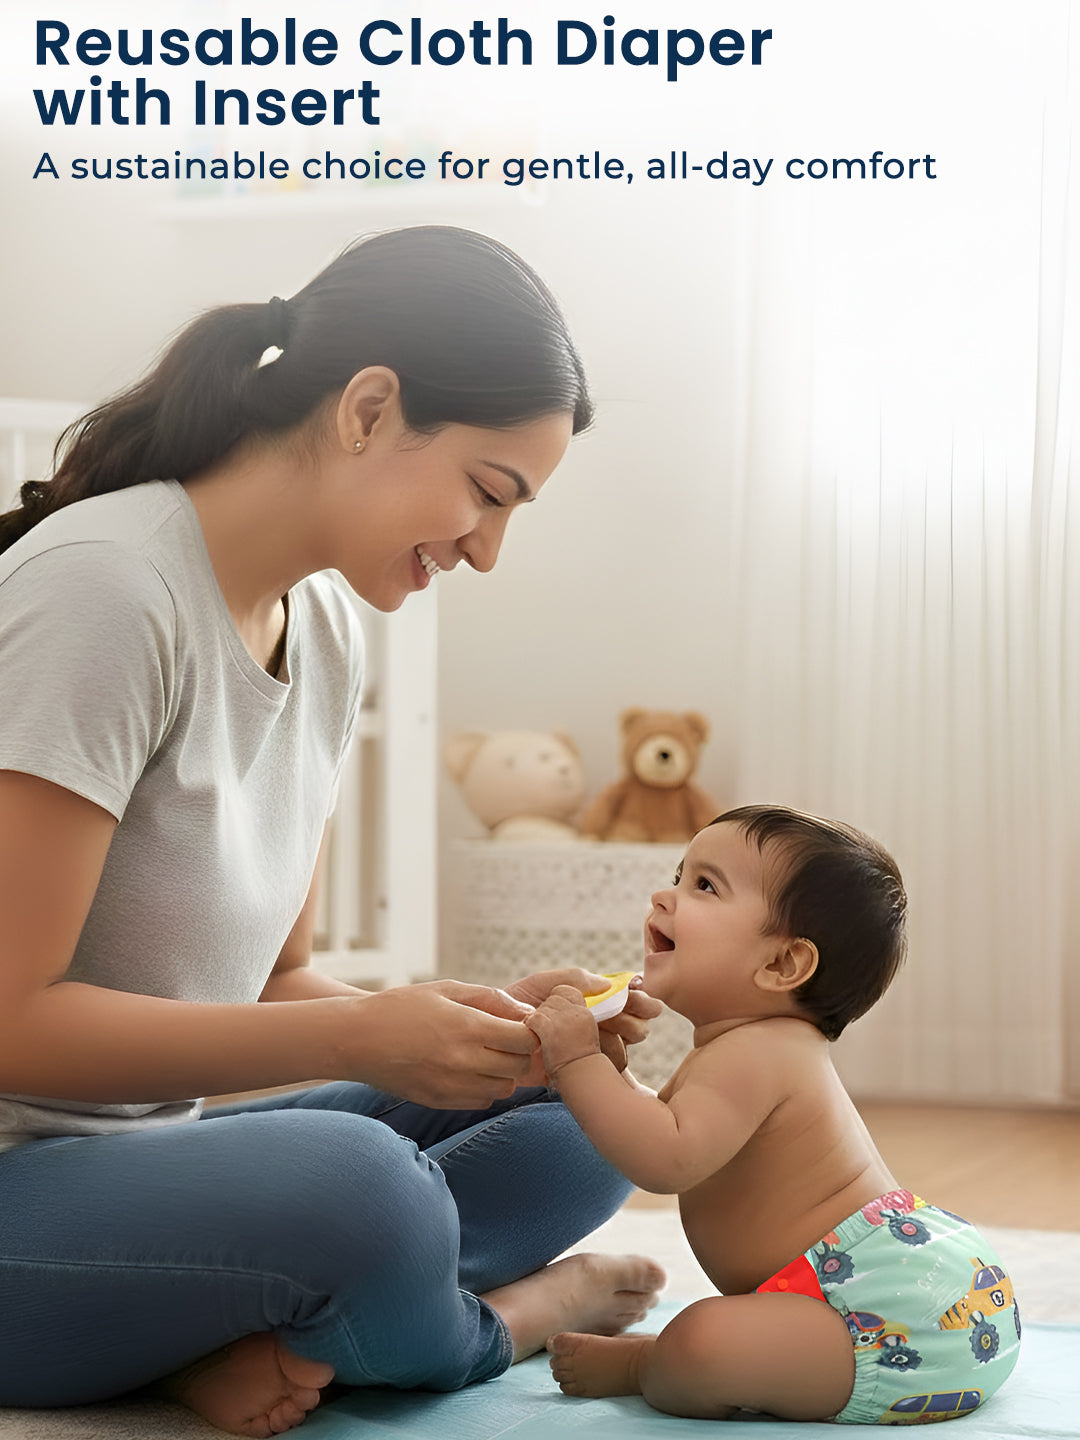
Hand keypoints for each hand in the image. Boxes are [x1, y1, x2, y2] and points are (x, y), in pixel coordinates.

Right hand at [343, 979, 538, 1108]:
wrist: (357, 1039)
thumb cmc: (402, 1007)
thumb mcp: (446, 990)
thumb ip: (490, 998)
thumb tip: (526, 1012)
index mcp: (467, 1026)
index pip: (524, 1039)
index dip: (528, 1032)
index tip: (519, 1026)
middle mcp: (463, 1060)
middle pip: (519, 1067)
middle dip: (520, 1054)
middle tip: (507, 1041)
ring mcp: (451, 1085)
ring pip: (504, 1089)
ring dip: (504, 1074)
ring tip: (486, 1056)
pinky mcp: (440, 1102)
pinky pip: (481, 1102)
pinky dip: (485, 1089)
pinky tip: (469, 1071)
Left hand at [505, 968, 661, 1071]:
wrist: (489, 1035)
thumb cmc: (513, 1004)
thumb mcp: (539, 984)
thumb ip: (572, 978)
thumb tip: (607, 984)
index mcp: (589, 1003)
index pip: (626, 1001)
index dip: (641, 1001)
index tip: (648, 1004)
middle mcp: (594, 1027)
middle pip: (632, 1027)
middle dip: (634, 1022)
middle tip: (630, 1023)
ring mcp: (587, 1052)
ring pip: (621, 1050)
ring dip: (618, 1043)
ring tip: (604, 1036)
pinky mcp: (576, 1074)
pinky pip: (601, 1072)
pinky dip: (603, 1064)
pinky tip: (595, 1055)